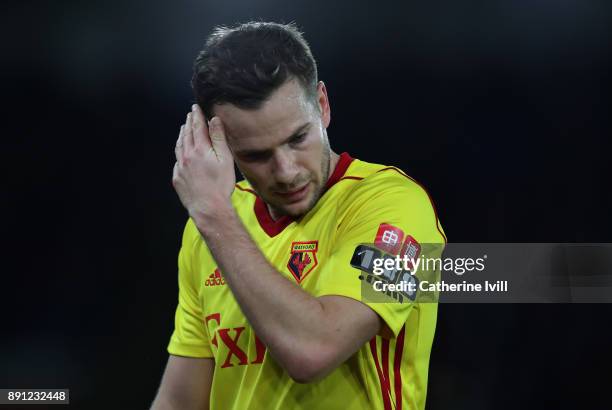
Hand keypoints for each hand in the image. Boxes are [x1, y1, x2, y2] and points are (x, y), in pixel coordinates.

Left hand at [172, 104, 235, 219]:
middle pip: (186, 135)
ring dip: (182, 136)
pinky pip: (177, 161)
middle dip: (188, 123)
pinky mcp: (178, 178)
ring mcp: (180, 167)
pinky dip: (179, 152)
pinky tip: (181, 152)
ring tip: (183, 129)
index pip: (197, 127)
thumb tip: (214, 120)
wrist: (208, 207)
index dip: (196, 116)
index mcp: (199, 149)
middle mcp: (187, 156)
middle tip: (190, 114)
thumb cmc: (220, 185)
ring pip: (179, 147)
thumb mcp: (224, 159)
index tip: (195, 108)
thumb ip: (218, 138)